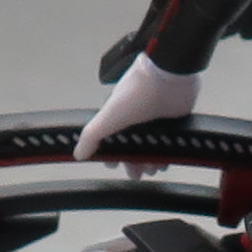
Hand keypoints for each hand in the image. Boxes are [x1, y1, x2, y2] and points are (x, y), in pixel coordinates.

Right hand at [75, 51, 202, 165]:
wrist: (167, 76)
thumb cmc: (135, 94)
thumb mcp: (108, 116)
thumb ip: (91, 136)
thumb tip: (78, 154)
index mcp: (119, 117)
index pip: (112, 141)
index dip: (112, 154)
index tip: (114, 165)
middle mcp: (136, 119)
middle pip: (133, 147)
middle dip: (133, 163)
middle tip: (137, 175)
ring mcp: (155, 120)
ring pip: (151, 147)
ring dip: (150, 161)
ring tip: (152, 169)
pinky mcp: (174, 119)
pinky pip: (169, 141)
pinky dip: (166, 152)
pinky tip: (166, 160)